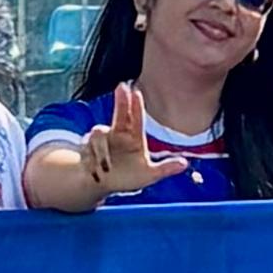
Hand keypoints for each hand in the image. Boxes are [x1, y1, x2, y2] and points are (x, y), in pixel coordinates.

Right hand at [78, 84, 184, 201]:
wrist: (102, 186)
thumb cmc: (128, 178)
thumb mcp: (148, 176)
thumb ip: (165, 169)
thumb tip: (185, 164)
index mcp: (134, 137)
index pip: (136, 119)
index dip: (136, 106)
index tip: (136, 93)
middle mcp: (118, 133)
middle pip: (119, 113)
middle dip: (121, 100)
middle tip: (121, 87)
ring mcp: (102, 138)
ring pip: (100, 134)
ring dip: (102, 151)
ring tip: (105, 168)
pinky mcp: (87, 145)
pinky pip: (88, 146)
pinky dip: (93, 158)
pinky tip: (96, 170)